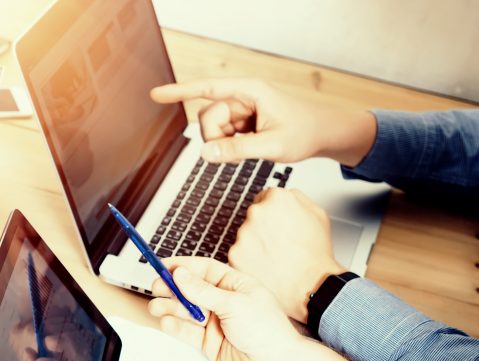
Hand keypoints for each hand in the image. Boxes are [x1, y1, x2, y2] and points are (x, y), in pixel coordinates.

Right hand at [148, 259, 302, 360]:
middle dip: (172, 288)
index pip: (204, 270)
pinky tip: (167, 322)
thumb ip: (203, 291)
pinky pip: (186, 331)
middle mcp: (223, 302)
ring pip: (185, 311)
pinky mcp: (207, 343)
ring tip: (156, 306)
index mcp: (235, 285)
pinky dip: (175, 326)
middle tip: (157, 287)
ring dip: (169, 307)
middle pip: (191, 290)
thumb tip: (180, 274)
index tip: (164, 266)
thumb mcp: (234, 304)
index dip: (184, 267)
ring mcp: (214, 323)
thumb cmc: (266, 331)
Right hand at [150, 78, 375, 165]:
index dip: (179, 92)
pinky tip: (250, 149)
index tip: (156, 94)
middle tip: (237, 153)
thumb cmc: (305, 132)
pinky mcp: (242, 124)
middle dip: (215, 139)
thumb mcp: (271, 145)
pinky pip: (222, 137)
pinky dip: (230, 149)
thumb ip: (236, 150)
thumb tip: (205, 153)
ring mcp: (241, 111)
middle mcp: (242, 98)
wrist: (323, 135)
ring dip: (224, 146)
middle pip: (207, 117)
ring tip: (249, 150)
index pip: (207, 89)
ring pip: (213, 131)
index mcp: (249, 92)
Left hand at [229, 188, 344, 322]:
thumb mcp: (318, 215)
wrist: (310, 286)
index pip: (265, 197)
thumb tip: (286, 196)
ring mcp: (243, 234)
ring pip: (245, 237)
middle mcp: (257, 213)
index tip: (275, 223)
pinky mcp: (235, 254)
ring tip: (274, 258)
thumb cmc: (316, 255)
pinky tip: (265, 267)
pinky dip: (247, 261)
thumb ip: (297, 199)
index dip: (272, 213)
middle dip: (263, 229)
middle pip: (254, 217)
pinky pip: (238, 255)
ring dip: (254, 245)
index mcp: (277, 199)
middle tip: (278, 244)